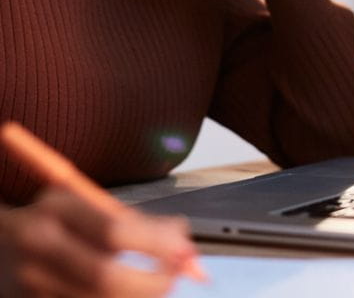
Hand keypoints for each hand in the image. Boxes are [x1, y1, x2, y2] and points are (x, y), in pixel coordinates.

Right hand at [0, 187, 193, 296]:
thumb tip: (180, 236)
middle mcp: (39, 251)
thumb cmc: (49, 218)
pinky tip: (130, 294)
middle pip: (105, 279)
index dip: (156, 245)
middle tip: (176, 277)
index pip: (113, 232)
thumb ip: (128, 218)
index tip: (185, 250)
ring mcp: (31, 288)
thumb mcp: (79, 201)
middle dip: (152, 283)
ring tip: (157, 286)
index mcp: (54, 211)